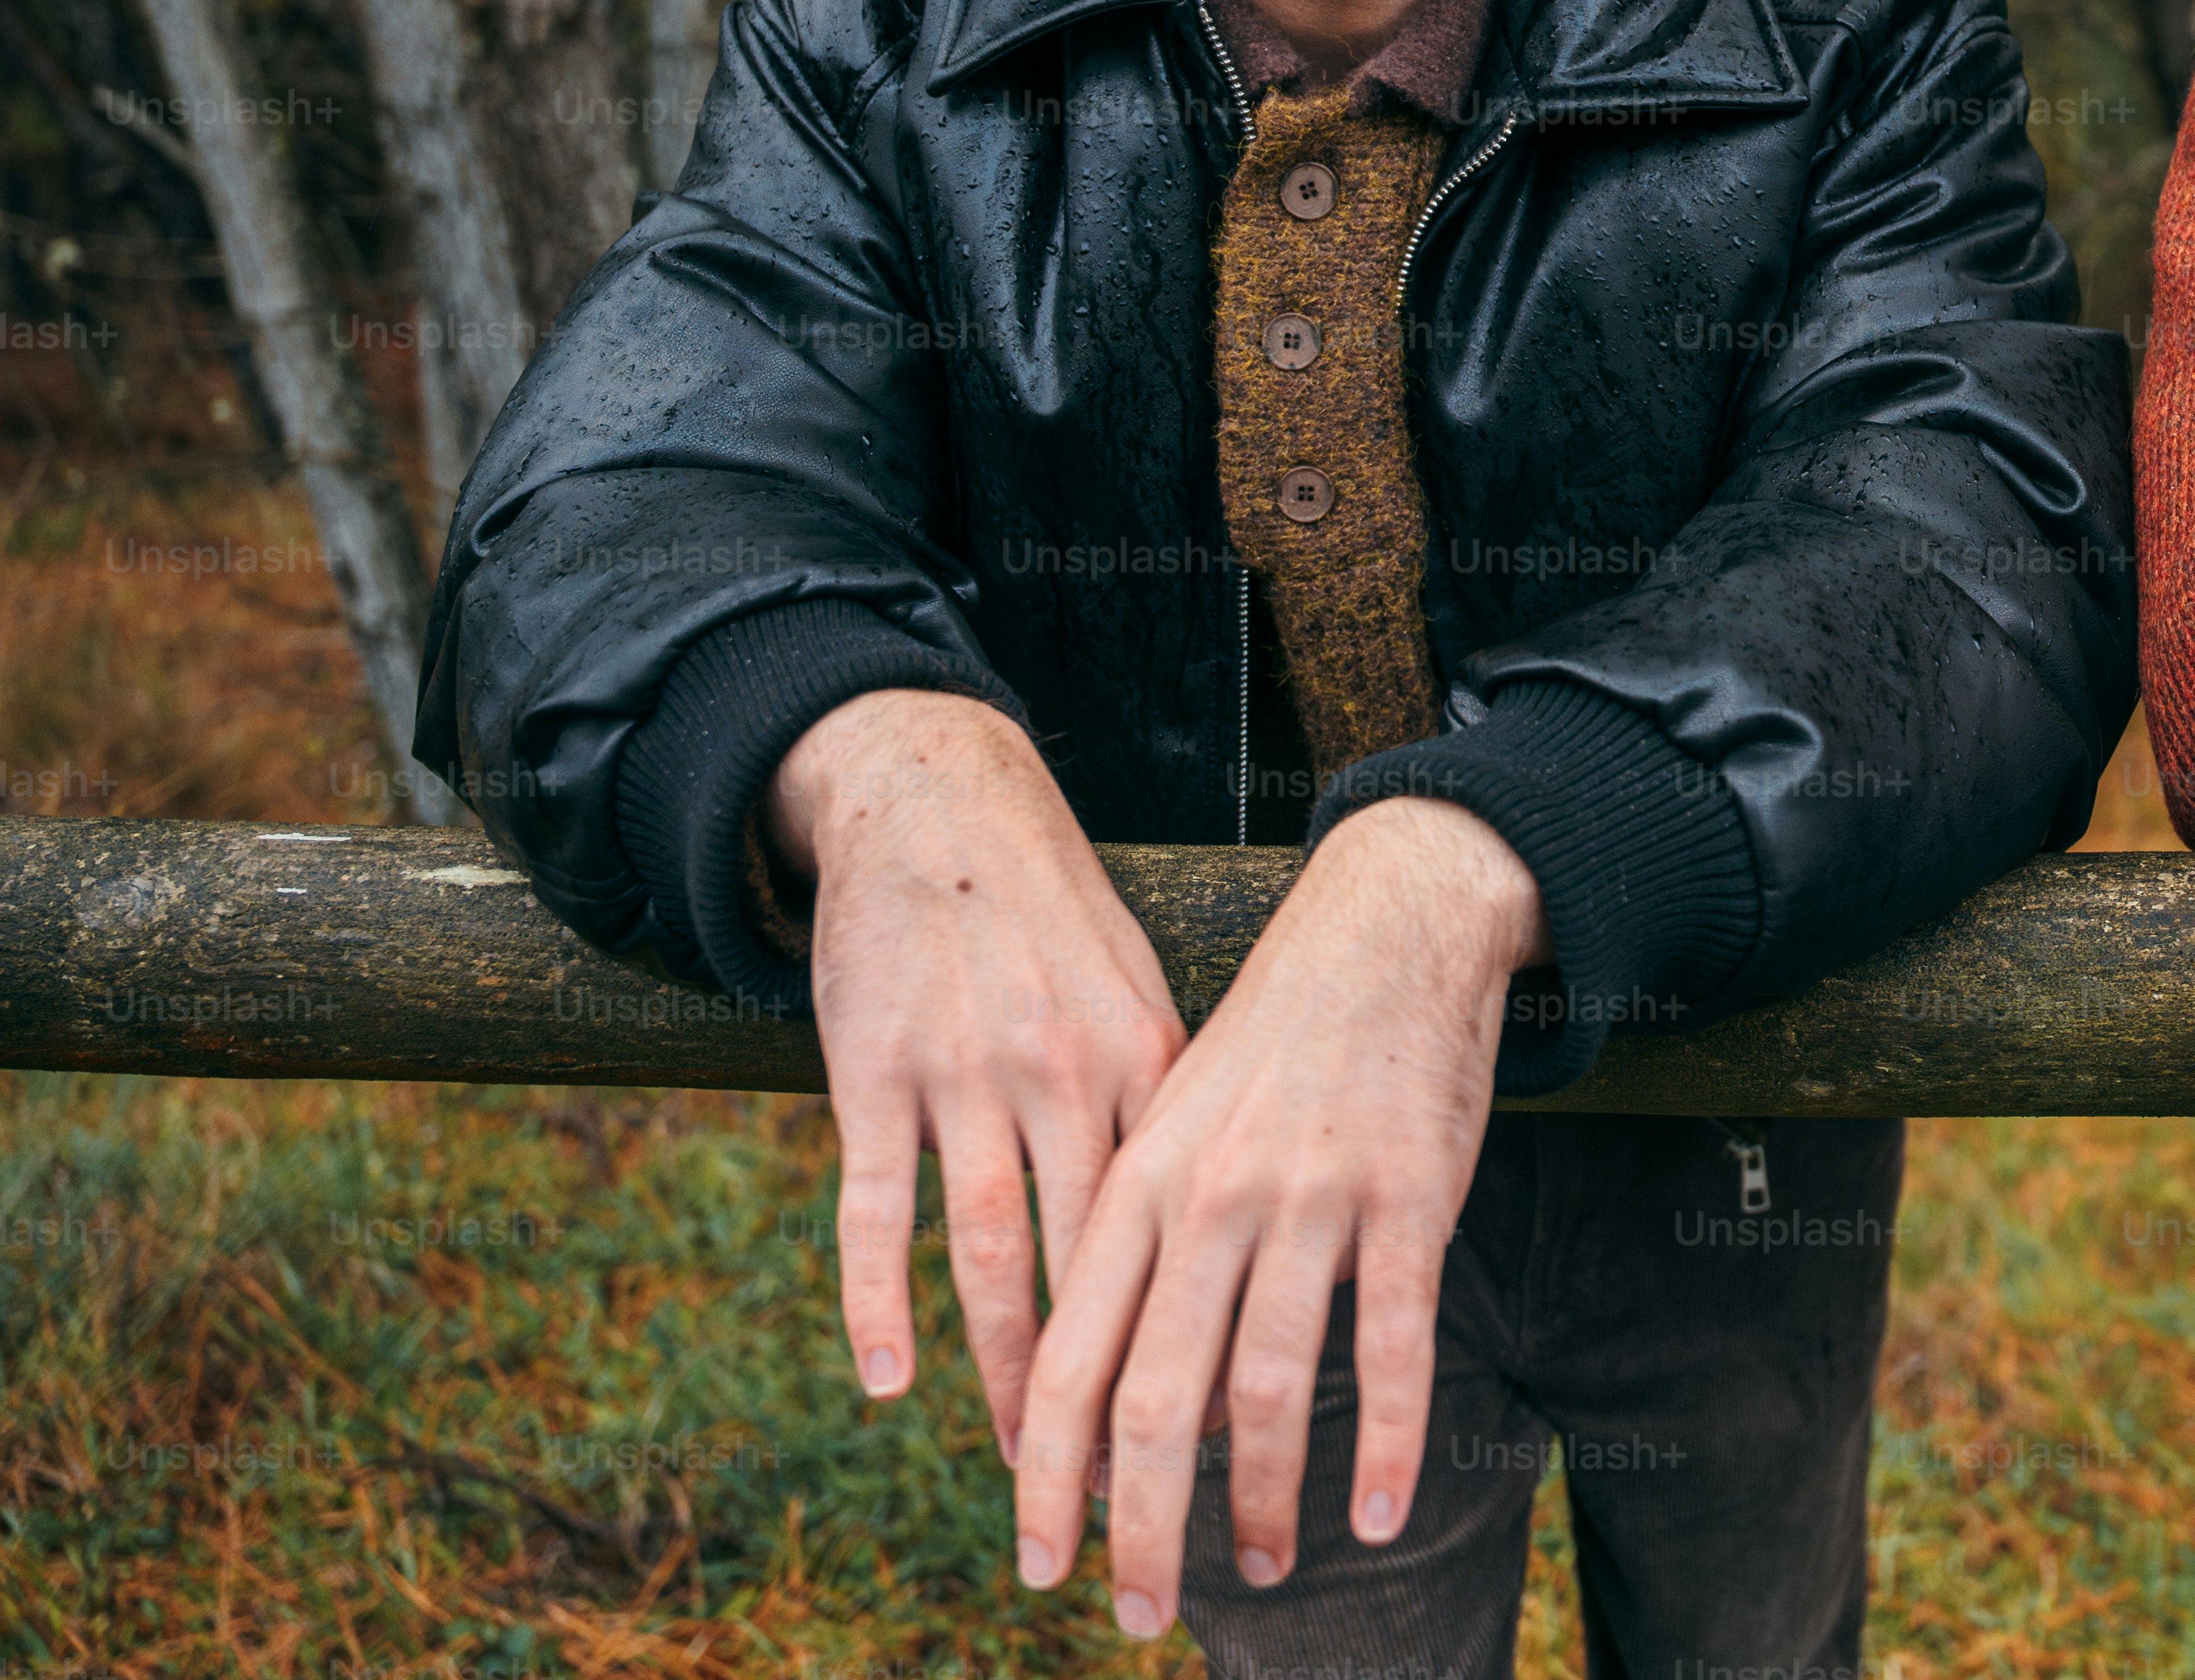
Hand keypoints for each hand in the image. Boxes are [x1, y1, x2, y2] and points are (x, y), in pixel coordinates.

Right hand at [768, 688, 1186, 1464]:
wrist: (942, 806)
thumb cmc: (1051, 918)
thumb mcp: (1139, 991)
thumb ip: (1167, 1098)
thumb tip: (1211, 1215)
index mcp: (1148, 1060)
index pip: (1184, 1226)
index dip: (1199, 1328)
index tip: (1219, 1426)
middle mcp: (1067, 1075)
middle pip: (1096, 1264)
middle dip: (1111, 1385)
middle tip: (1125, 1486)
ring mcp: (968, 1076)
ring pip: (993, 1253)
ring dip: (1009, 1370)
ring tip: (1021, 1462)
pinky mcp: (876, 1073)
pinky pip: (877, 1207)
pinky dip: (880, 1299)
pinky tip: (888, 1378)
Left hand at [1012, 795, 1543, 1641]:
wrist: (1388, 926)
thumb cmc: (1277, 1041)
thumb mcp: (1178, 1127)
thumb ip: (1147, 1253)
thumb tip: (1143, 1410)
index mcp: (1138, 1185)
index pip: (1069, 1362)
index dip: (1046, 1478)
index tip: (1043, 1564)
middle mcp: (1209, 1201)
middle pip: (1153, 1403)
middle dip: (1141, 1529)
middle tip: (1138, 1612)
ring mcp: (1309, 1200)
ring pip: (1267, 1389)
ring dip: (1259, 1502)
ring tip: (1260, 1567)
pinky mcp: (1407, 1199)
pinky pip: (1393, 1346)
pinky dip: (1387, 1443)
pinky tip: (1381, 1514)